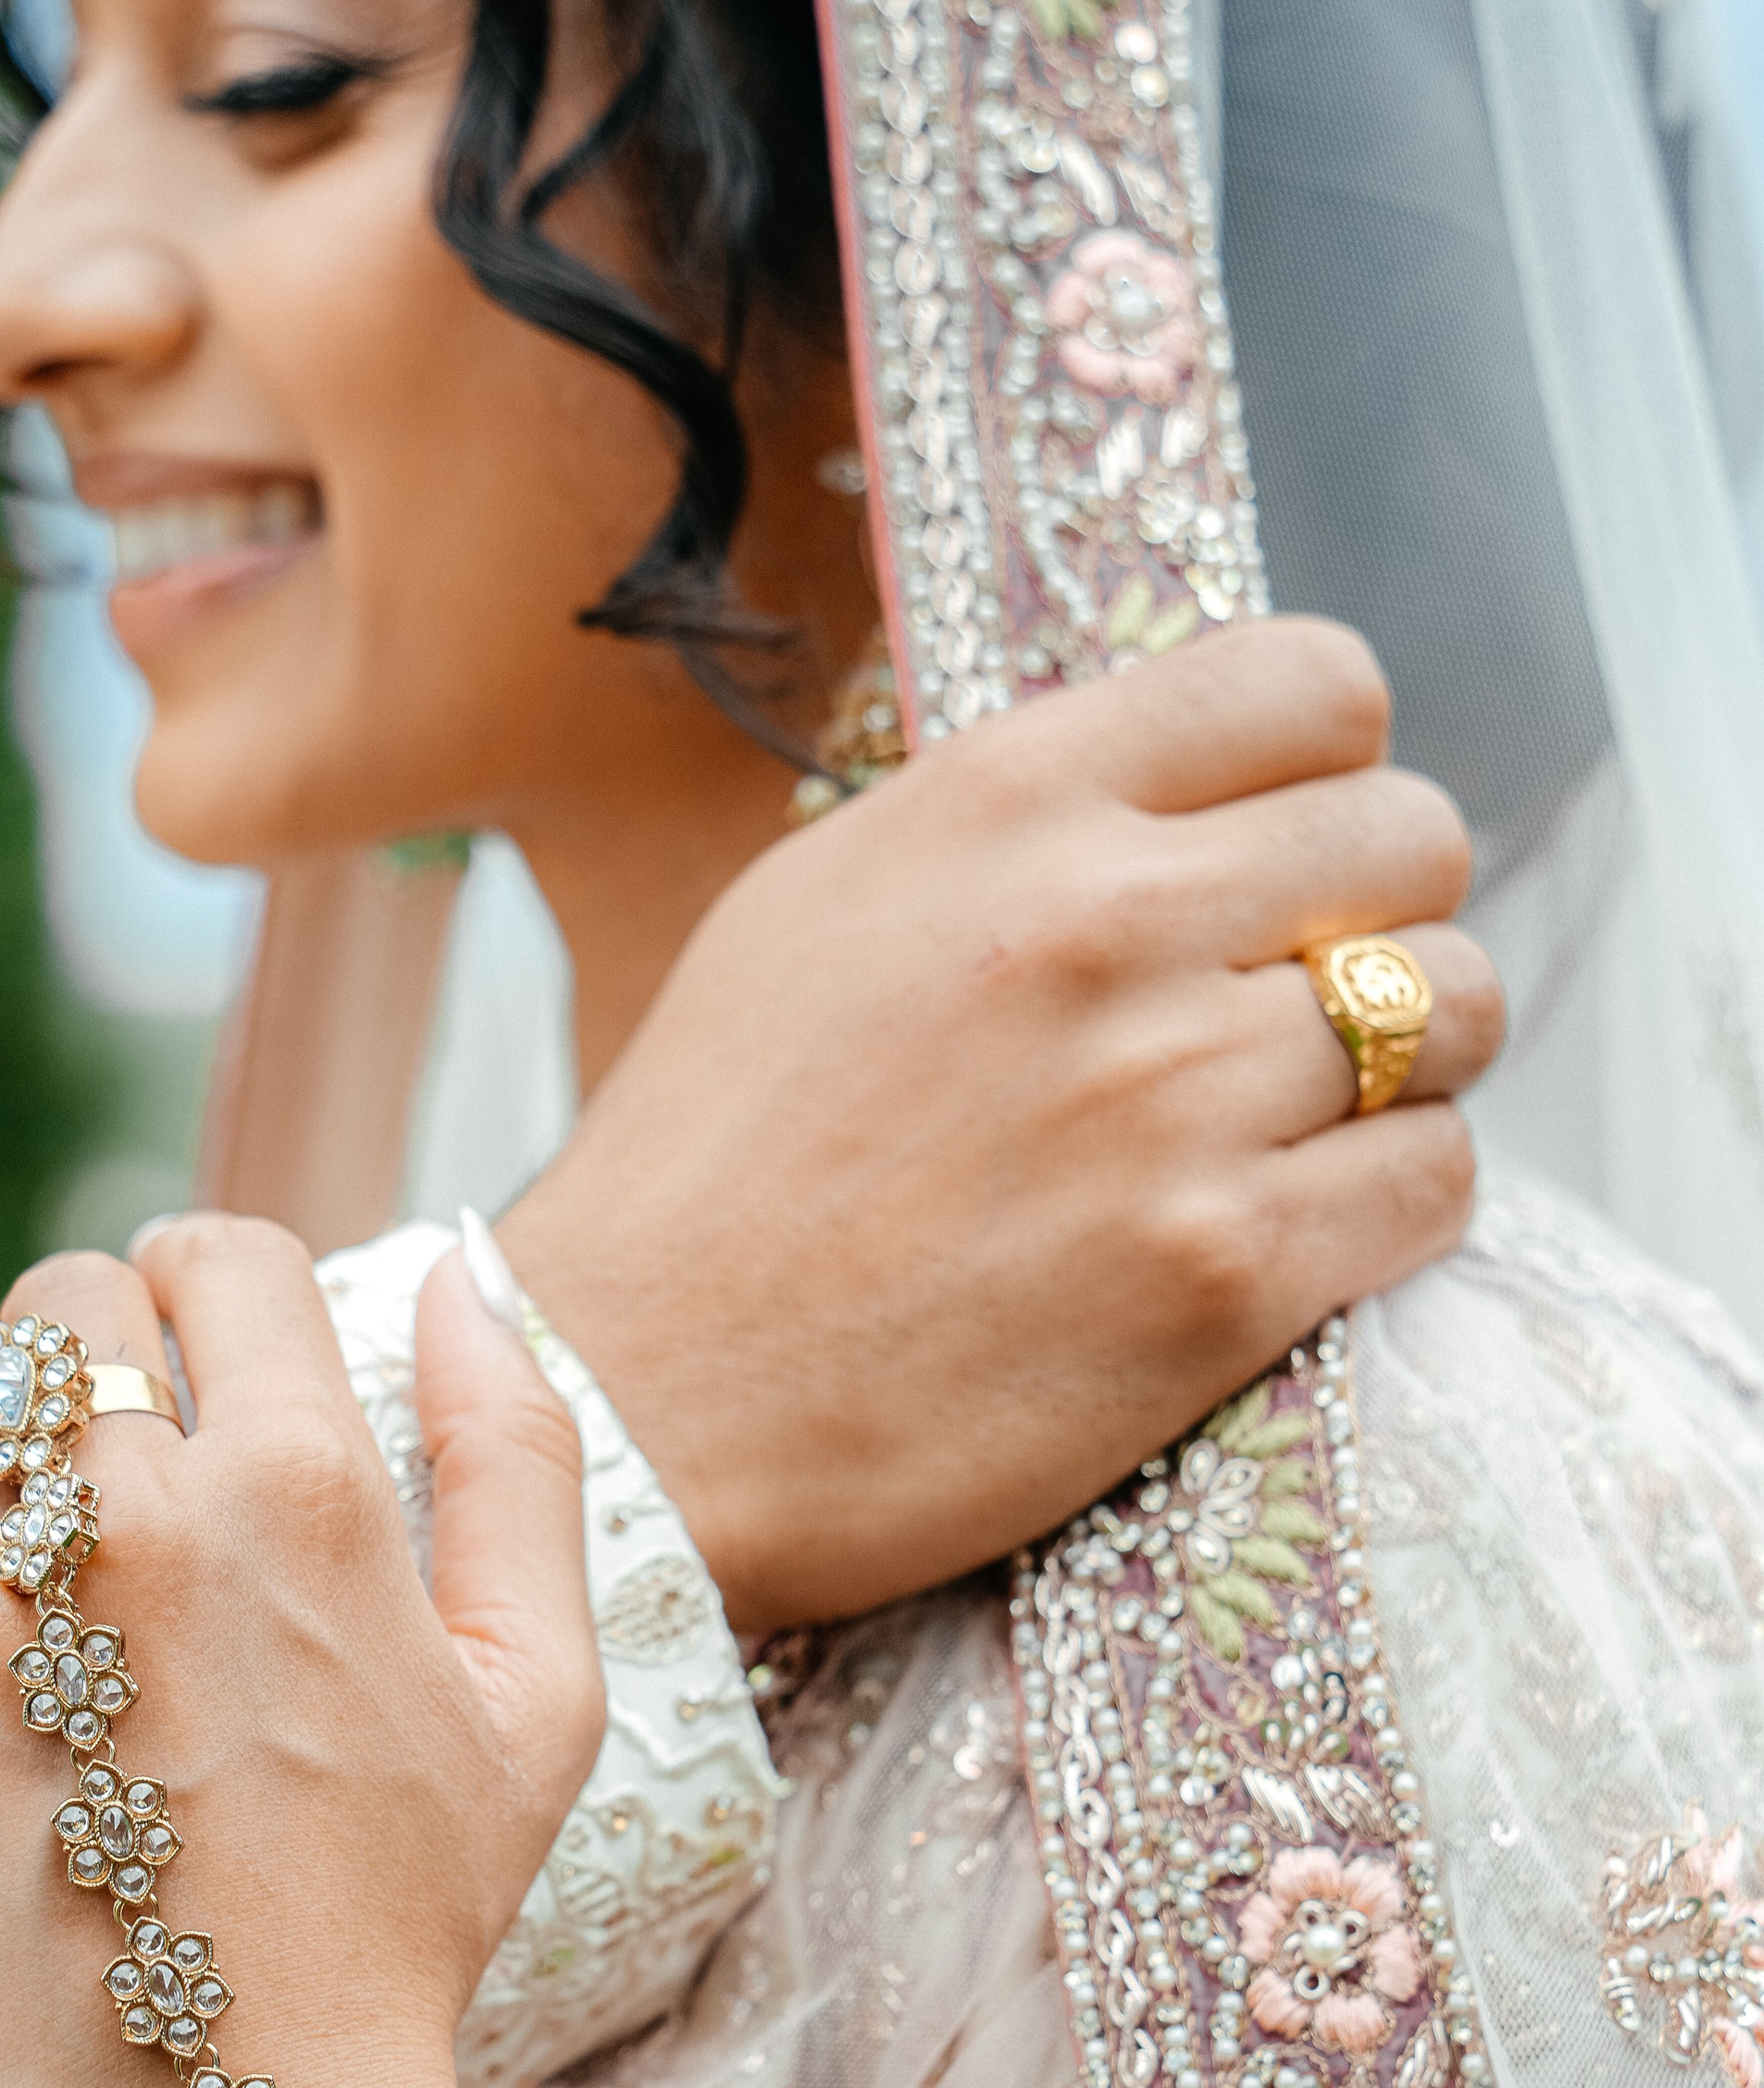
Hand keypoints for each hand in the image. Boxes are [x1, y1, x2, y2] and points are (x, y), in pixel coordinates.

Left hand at [0, 1218, 601, 2087]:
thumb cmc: (401, 1936)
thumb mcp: (537, 1702)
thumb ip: (520, 1453)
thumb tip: (462, 1260)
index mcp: (311, 1498)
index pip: (213, 1257)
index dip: (204, 1304)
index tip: (188, 1387)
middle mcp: (131, 1529)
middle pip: (55, 1309)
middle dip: (80, 1376)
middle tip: (93, 1501)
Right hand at [500, 616, 1503, 1632]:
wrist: (634, 1404)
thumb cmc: (706, 1167)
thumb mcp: (819, 910)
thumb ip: (1009, 829)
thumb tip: (1181, 798)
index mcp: (999, 804)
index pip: (1312, 682)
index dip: (1328, 767)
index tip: (1286, 847)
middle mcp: (1102, 925)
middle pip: (1414, 840)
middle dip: (1378, 917)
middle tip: (1296, 1002)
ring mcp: (1171, 1103)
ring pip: (1453, 1012)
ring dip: (1401, 1066)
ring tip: (1297, 1123)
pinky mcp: (1220, 1276)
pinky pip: (1436, 1179)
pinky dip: (1390, 1200)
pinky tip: (1292, 1227)